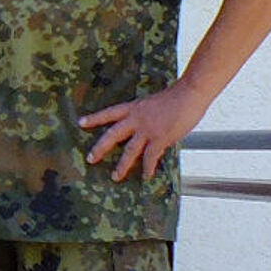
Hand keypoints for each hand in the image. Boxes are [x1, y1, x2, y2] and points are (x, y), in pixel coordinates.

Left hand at [80, 81, 213, 180]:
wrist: (189, 94)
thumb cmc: (176, 97)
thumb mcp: (153, 104)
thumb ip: (146, 117)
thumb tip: (145, 130)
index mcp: (133, 108)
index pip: (109, 113)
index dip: (94, 118)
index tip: (80, 123)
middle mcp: (136, 119)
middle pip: (112, 135)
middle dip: (100, 148)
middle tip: (90, 159)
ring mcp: (147, 129)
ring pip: (129, 150)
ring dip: (122, 165)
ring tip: (116, 177)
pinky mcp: (160, 138)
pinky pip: (151, 157)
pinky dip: (148, 168)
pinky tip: (146, 176)